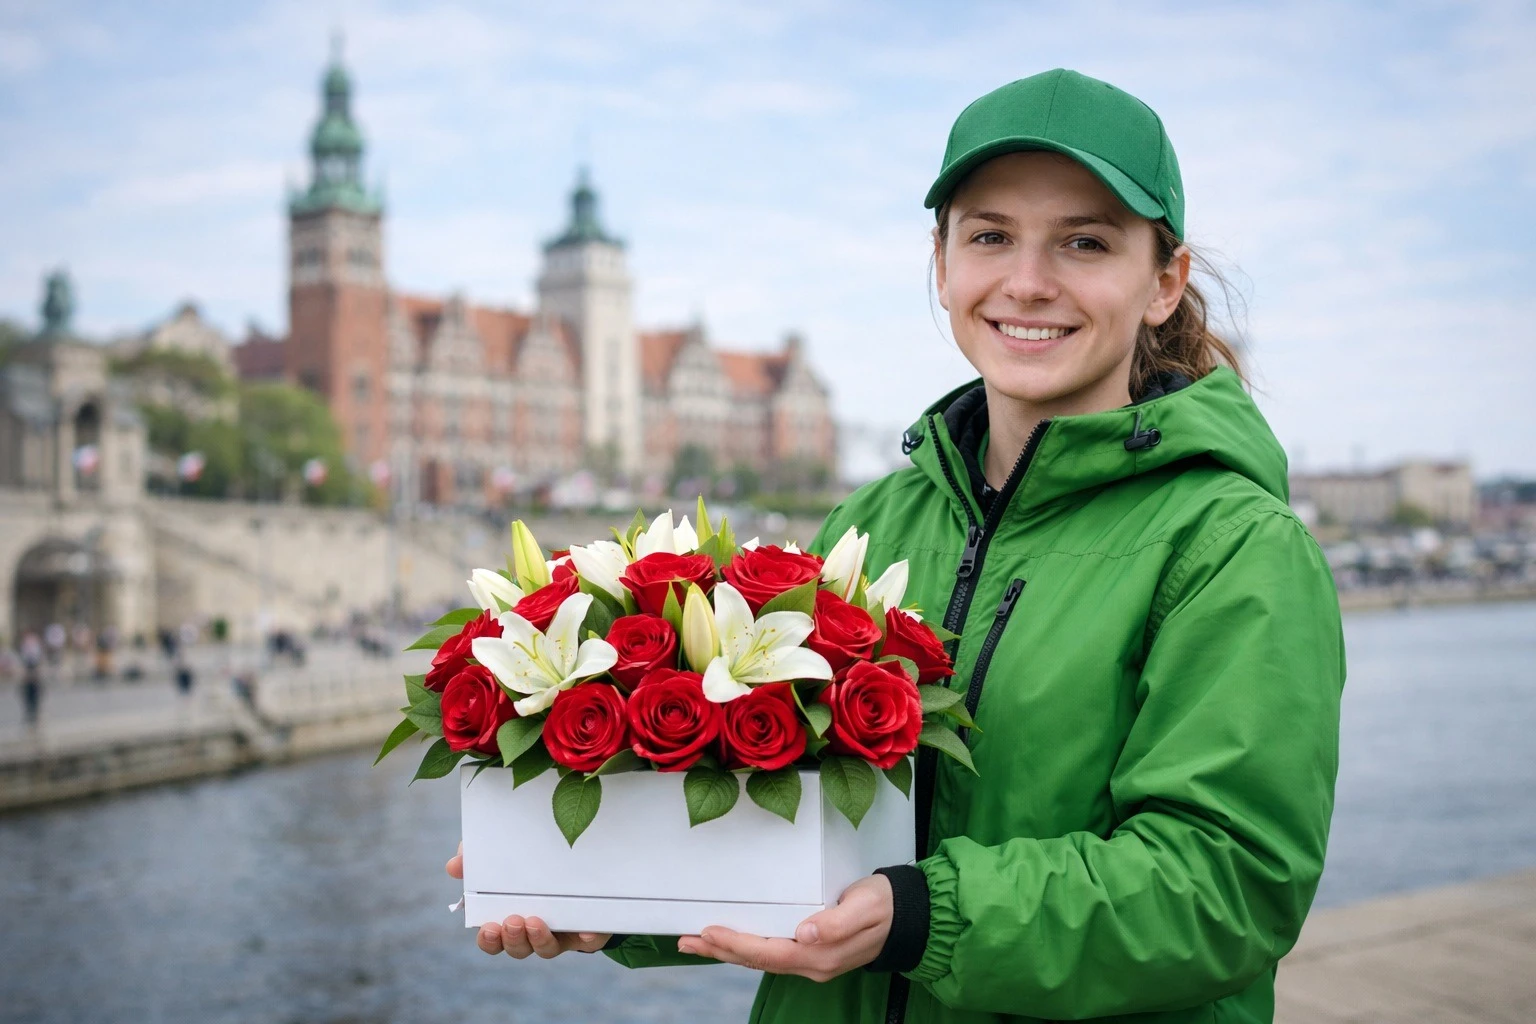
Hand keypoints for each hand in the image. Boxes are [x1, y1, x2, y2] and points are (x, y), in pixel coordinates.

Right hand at [446, 841, 610, 958]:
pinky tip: (587, 930)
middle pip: (517, 948)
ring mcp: (561, 934)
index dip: (488, 940)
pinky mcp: (589, 930)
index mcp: (511, 919)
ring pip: (546, 948)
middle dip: (512, 939)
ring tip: (535, 921)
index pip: (493, 940)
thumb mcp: (506, 860)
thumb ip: (478, 860)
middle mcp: (533, 933)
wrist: (584, 874)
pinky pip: (590, 940)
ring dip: (539, 938)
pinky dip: (588, 937)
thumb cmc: (534, 869)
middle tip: (512, 922)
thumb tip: (454, 864)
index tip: (488, 927)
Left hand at [677, 873, 893, 981]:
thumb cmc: (885, 906)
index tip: (710, 932)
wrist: (906, 917)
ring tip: (697, 942)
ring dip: (728, 951)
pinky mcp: (812, 954)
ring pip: (761, 960)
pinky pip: (771, 955)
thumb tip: (806, 933)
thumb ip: (836, 923)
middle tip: (686, 939)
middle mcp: (812, 964)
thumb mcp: (865, 907)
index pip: (770, 953)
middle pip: (757, 961)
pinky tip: (732, 943)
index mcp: (821, 955)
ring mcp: (812, 962)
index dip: (738, 944)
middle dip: (720, 950)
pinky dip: (746, 949)